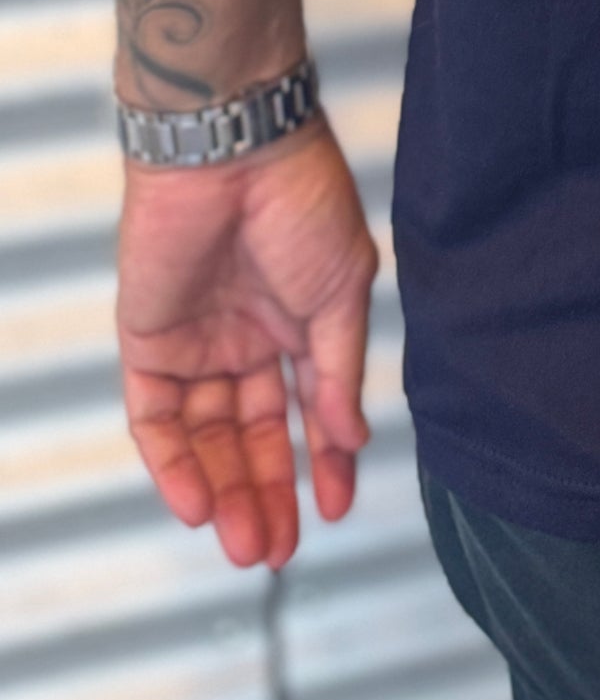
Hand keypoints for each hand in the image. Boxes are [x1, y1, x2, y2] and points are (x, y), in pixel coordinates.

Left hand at [117, 118, 377, 568]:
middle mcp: (246, 338)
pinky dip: (174, 464)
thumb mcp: (343, 290)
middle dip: (268, 494)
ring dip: (226, 491)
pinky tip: (199, 502)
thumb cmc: (302, 200)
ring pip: (206, 437)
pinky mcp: (148, 342)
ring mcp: (196, 343)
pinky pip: (155, 418)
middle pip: (253, 436)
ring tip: (247, 541)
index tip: (337, 505)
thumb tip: (350, 437)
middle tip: (279, 547)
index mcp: (299, 320)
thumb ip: (338, 369)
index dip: (323, 462)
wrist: (234, 153)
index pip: (307, 410)